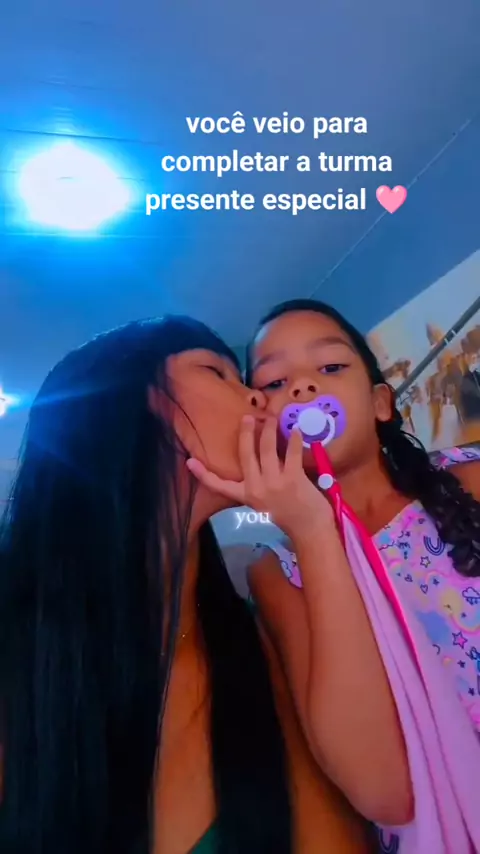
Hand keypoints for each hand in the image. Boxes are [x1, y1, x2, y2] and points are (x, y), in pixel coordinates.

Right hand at [186, 415, 333, 538]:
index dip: (202, 474)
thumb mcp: (265, 502)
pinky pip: (291, 453)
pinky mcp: (293, 478)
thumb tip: (262, 455)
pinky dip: (294, 439)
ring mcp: (274, 483)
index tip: (189, 462)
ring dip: (269, 430)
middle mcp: (256, 488)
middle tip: (248, 418)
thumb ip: (260, 482)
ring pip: (266, 449)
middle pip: (246, 454)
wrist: (309, 530)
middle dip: (246, 433)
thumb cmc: (289, 515)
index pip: (219, 486)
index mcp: (246, 496)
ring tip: (271, 419)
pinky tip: (296, 430)